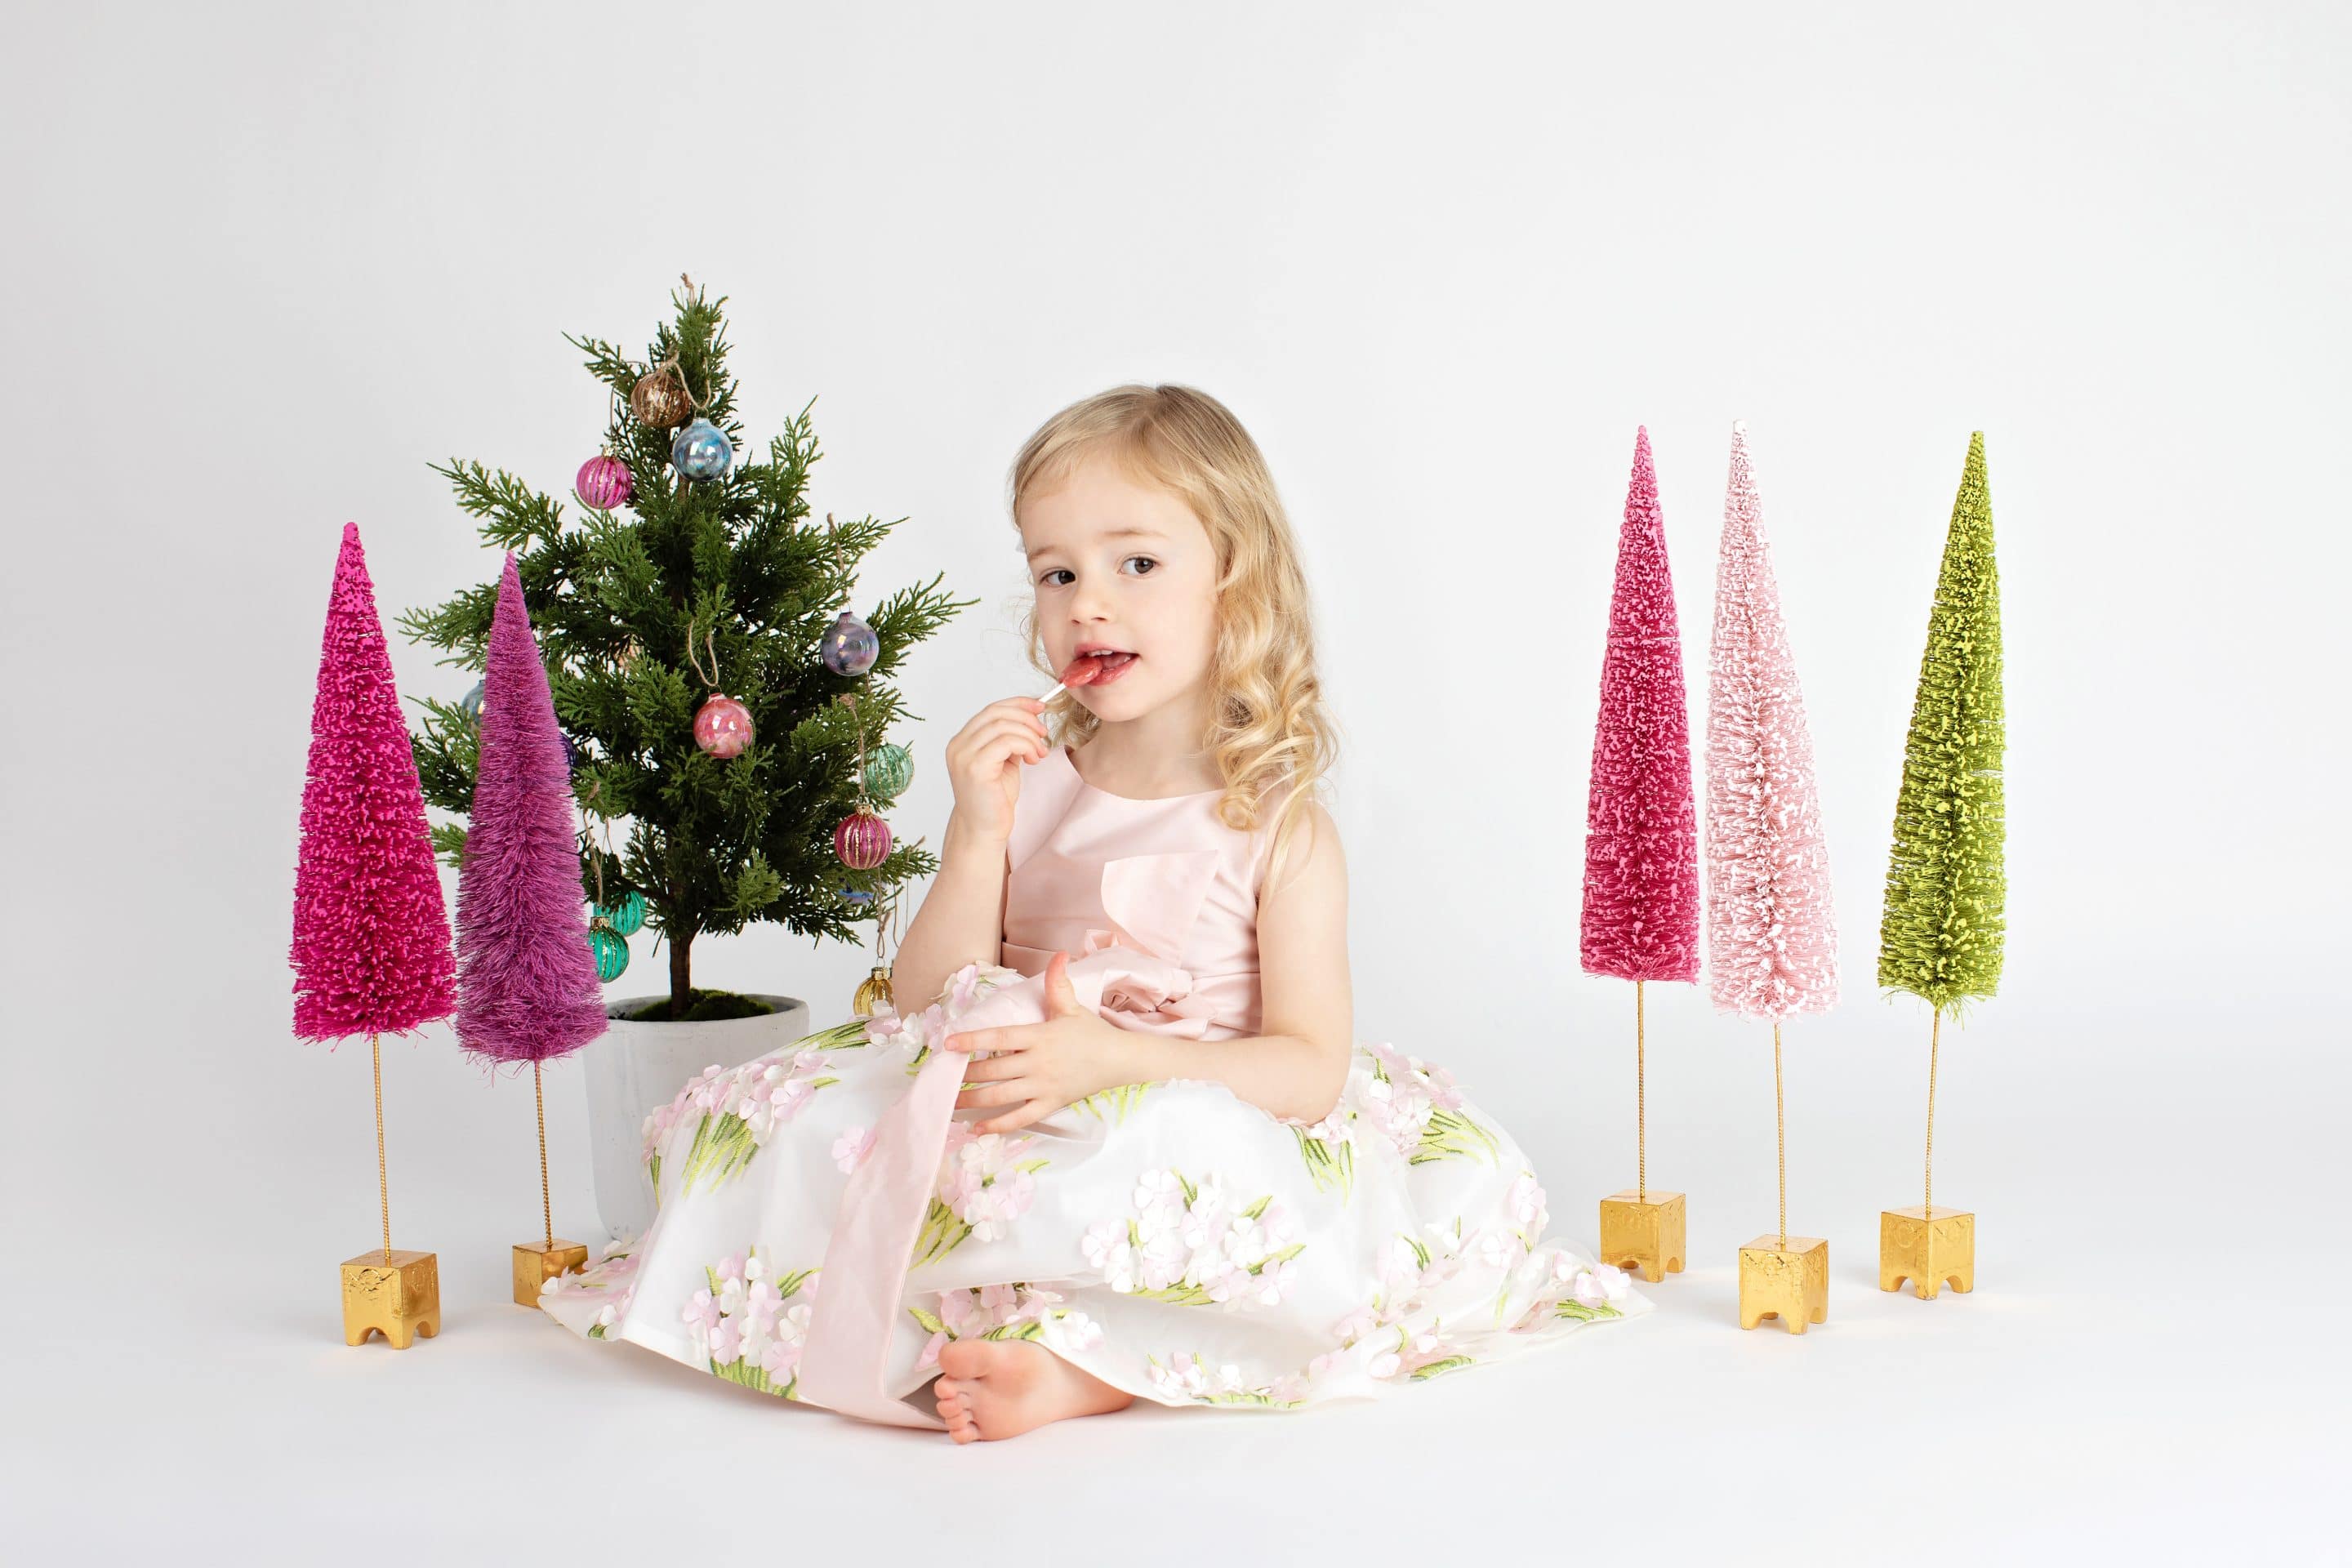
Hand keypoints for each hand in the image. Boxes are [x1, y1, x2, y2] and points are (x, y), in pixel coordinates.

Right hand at [942, 694, 1050, 845]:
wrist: (984, 830)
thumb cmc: (994, 799)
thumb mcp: (1004, 761)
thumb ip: (1009, 739)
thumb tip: (1030, 716)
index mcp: (962, 741)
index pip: (991, 710)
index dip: (1018, 704)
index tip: (1039, 707)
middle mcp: (958, 745)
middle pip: (996, 713)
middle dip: (1026, 718)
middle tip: (1043, 733)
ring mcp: (964, 756)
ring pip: (1003, 726)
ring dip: (1029, 735)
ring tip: (1039, 752)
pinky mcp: (975, 768)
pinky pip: (1006, 742)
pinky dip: (1026, 745)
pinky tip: (1033, 759)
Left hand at [944, 951, 1131, 1134]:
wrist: (1119, 1060)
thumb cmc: (1092, 1033)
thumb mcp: (1072, 1007)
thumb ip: (1058, 983)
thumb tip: (1060, 954)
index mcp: (1039, 1036)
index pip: (999, 1038)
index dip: (972, 1040)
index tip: (948, 1044)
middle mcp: (1037, 1063)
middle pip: (993, 1070)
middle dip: (965, 1074)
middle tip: (943, 1075)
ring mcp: (1043, 1087)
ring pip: (1000, 1096)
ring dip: (972, 1100)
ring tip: (950, 1102)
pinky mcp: (1049, 1105)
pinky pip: (1019, 1118)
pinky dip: (997, 1125)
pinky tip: (977, 1128)